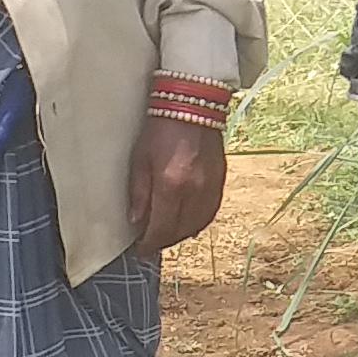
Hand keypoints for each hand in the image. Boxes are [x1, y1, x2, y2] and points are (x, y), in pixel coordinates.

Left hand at [130, 109, 227, 258]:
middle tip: (149, 244)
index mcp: (171, 185)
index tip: (139, 251)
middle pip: (179, 232)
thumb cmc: (160, 130)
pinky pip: (209, 213)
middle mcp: (195, 191)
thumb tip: (137, 221)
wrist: (192, 105)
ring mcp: (211, 188)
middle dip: (163, 242)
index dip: (148, 244)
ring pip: (196, 226)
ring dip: (180, 235)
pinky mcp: (220, 182)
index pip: (160, 228)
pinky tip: (186, 223)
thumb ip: (139, 193)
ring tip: (166, 235)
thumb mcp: (140, 159)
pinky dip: (196, 223)